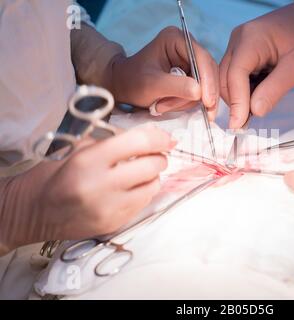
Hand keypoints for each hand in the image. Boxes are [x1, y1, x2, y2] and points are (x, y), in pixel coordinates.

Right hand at [1, 124, 175, 249]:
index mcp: (90, 160)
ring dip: (153, 176)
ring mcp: (109, 208)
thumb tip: (149, 138)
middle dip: (159, 157)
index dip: (159, 137)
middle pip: (153, 166)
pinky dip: (142, 193)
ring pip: (153, 186)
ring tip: (139, 173)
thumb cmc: (54, 176)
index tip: (166, 138)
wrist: (33, 211)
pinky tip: (130, 189)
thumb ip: (114, 143)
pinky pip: (143, 204)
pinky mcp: (114, 224)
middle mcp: (101, 185)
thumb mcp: (79, 149)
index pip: (139, 142)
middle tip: (154, 155)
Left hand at [112, 27, 219, 119]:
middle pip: (208, 71)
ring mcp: (190, 61)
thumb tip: (199, 92)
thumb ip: (176, 86)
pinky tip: (169, 105)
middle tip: (200, 113)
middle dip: (201, 94)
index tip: (208, 101)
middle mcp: (186, 46)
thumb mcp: (152, 85)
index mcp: (176, 39)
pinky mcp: (191, 75)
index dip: (207, 80)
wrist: (124, 86)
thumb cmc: (133, 81)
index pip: (201, 57)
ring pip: (205, 84)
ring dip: (188, 101)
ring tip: (163, 106)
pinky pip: (199, 91)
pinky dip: (187, 102)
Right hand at [220, 0, 293, 127]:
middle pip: (225, 78)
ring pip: (227, 79)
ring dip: (238, 98)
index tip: (239, 125)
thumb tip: (254, 111)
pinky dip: (243, 91)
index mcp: (251, 39)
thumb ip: (276, 89)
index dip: (236, 102)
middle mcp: (238, 40)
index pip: (235, 75)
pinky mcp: (241, 52)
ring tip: (253, 114)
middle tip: (245, 126)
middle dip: (234, 103)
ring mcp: (237, 46)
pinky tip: (256, 99)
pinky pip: (235, 76)